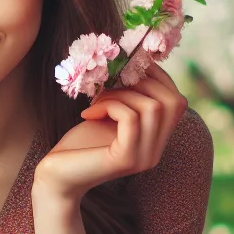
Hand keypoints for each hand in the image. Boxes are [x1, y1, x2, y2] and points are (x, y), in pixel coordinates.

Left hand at [33, 62, 187, 201]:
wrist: (57, 176)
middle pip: (173, 102)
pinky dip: (110, 105)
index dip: (156, 76)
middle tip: (109, 84)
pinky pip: (131, 118)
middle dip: (141, 81)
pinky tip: (89, 113)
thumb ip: (130, 94)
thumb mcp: (111, 114)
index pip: (177, 101)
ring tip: (96, 100)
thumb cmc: (80, 143)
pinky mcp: (126, 160)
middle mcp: (156, 152)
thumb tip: (140, 57)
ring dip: (121, 93)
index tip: (126, 68)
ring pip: (153, 107)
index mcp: (156, 140)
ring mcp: (144, 158)